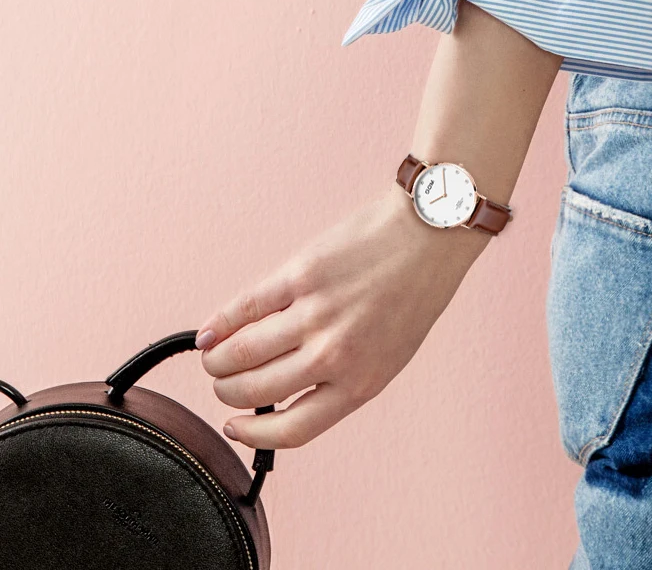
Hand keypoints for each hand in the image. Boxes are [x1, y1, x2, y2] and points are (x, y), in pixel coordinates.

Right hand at [196, 182, 489, 449]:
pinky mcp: (299, 275)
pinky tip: (207, 332)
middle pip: (256, 390)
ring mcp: (314, 313)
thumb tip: (286, 390)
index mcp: (362, 382)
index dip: (253, 433)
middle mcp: (334, 354)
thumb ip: (344, 375)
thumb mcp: (390, 352)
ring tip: (214, 358)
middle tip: (222, 382)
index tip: (234, 426)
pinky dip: (218, 323)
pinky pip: (245, 307)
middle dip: (228, 391)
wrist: (428, 234)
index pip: (292, 429)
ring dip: (217, 360)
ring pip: (242, 352)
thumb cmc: (414, 293)